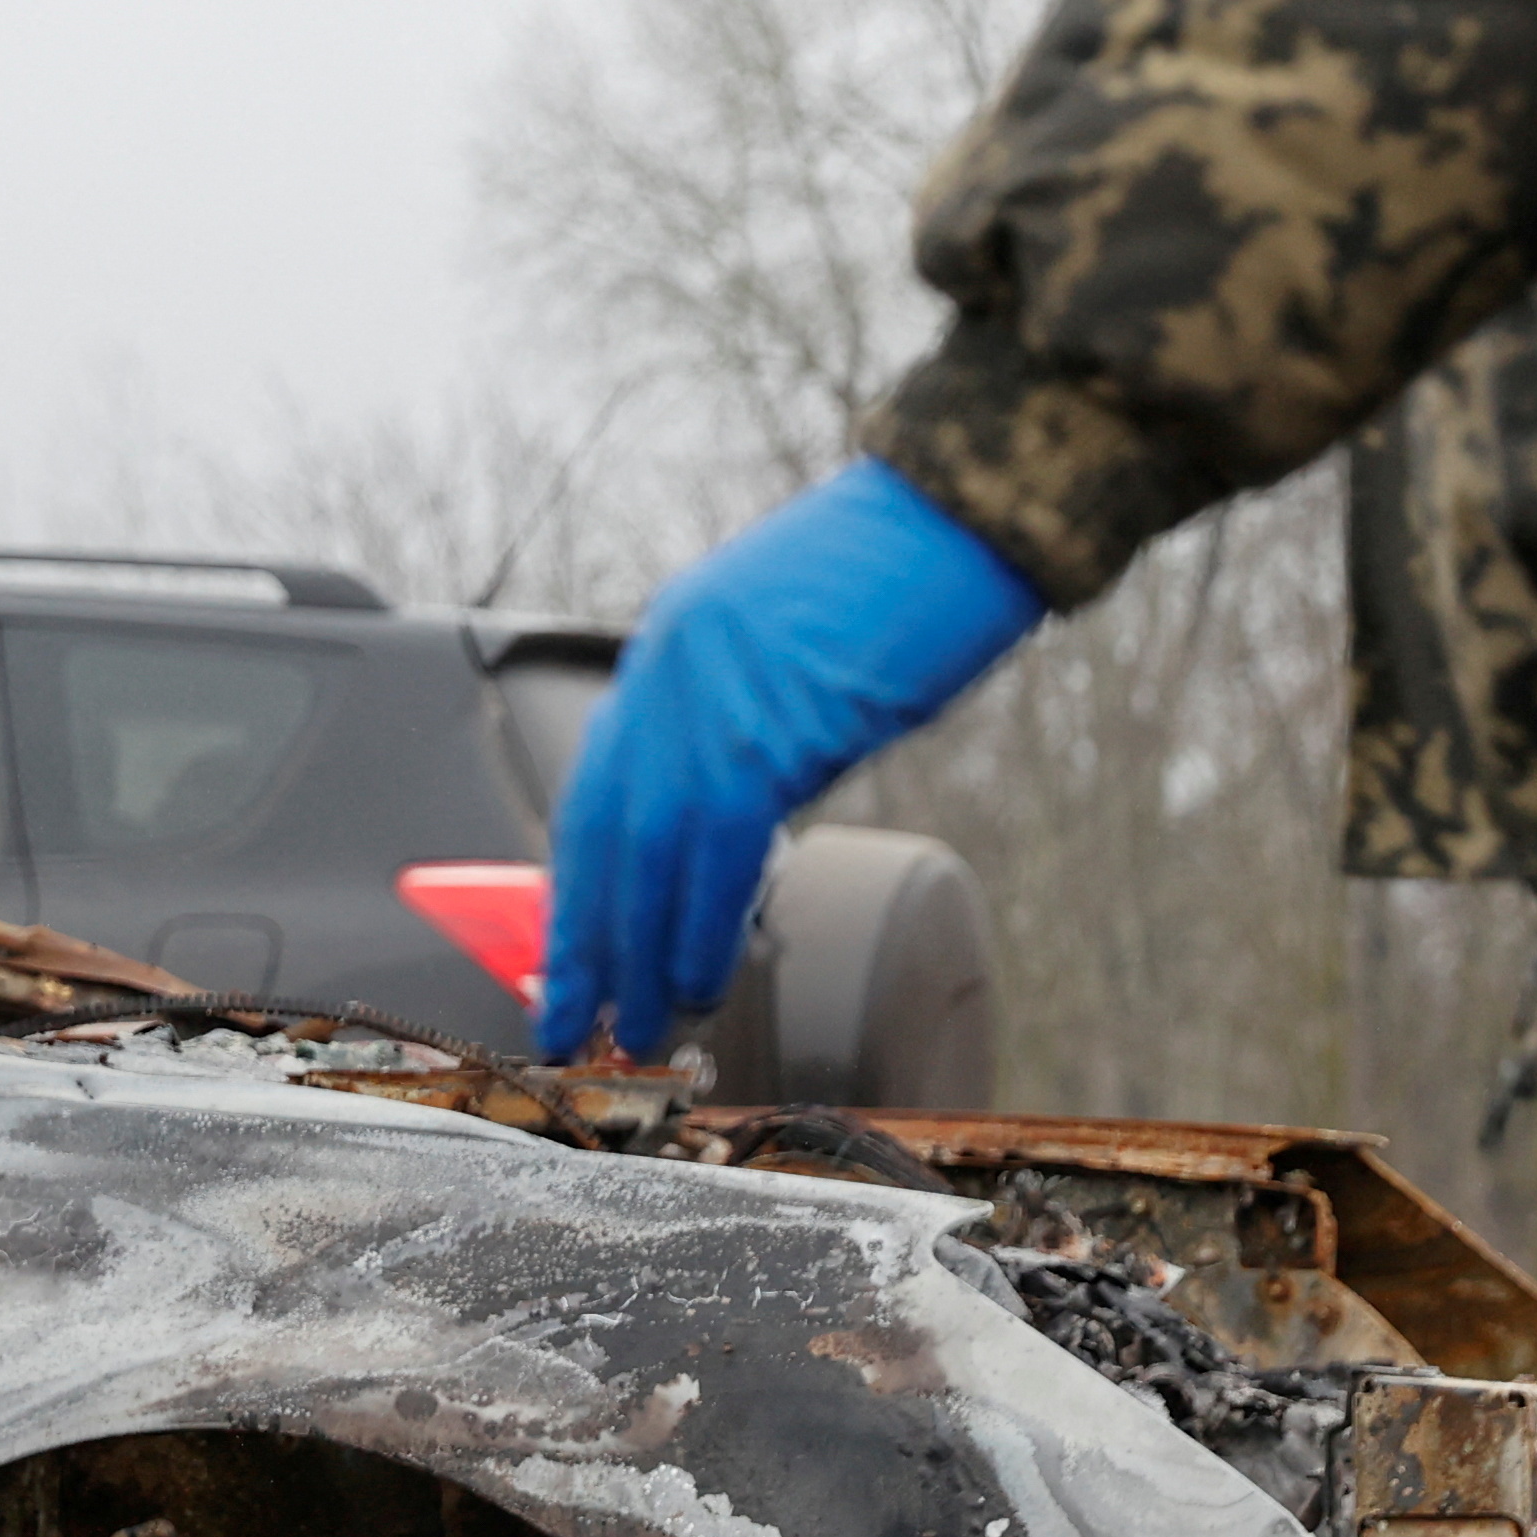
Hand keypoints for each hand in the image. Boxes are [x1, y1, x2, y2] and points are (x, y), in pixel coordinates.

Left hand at [536, 458, 1042, 1062]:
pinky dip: (703, 924)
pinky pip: (717, 848)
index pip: (595, 794)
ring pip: (648, 854)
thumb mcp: (790, 650)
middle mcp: (667, 670)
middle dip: (586, 942)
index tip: (568, 963)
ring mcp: (713, 696)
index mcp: (667, 650)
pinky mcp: (772, 722)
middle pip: (603, 834)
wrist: (969, 506)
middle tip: (576, 1022)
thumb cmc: (905, 574)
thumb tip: (726, 842)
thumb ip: (745, 733)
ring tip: (640, 1029)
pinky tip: (700, 979)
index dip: (578, 891)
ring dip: (639, 955)